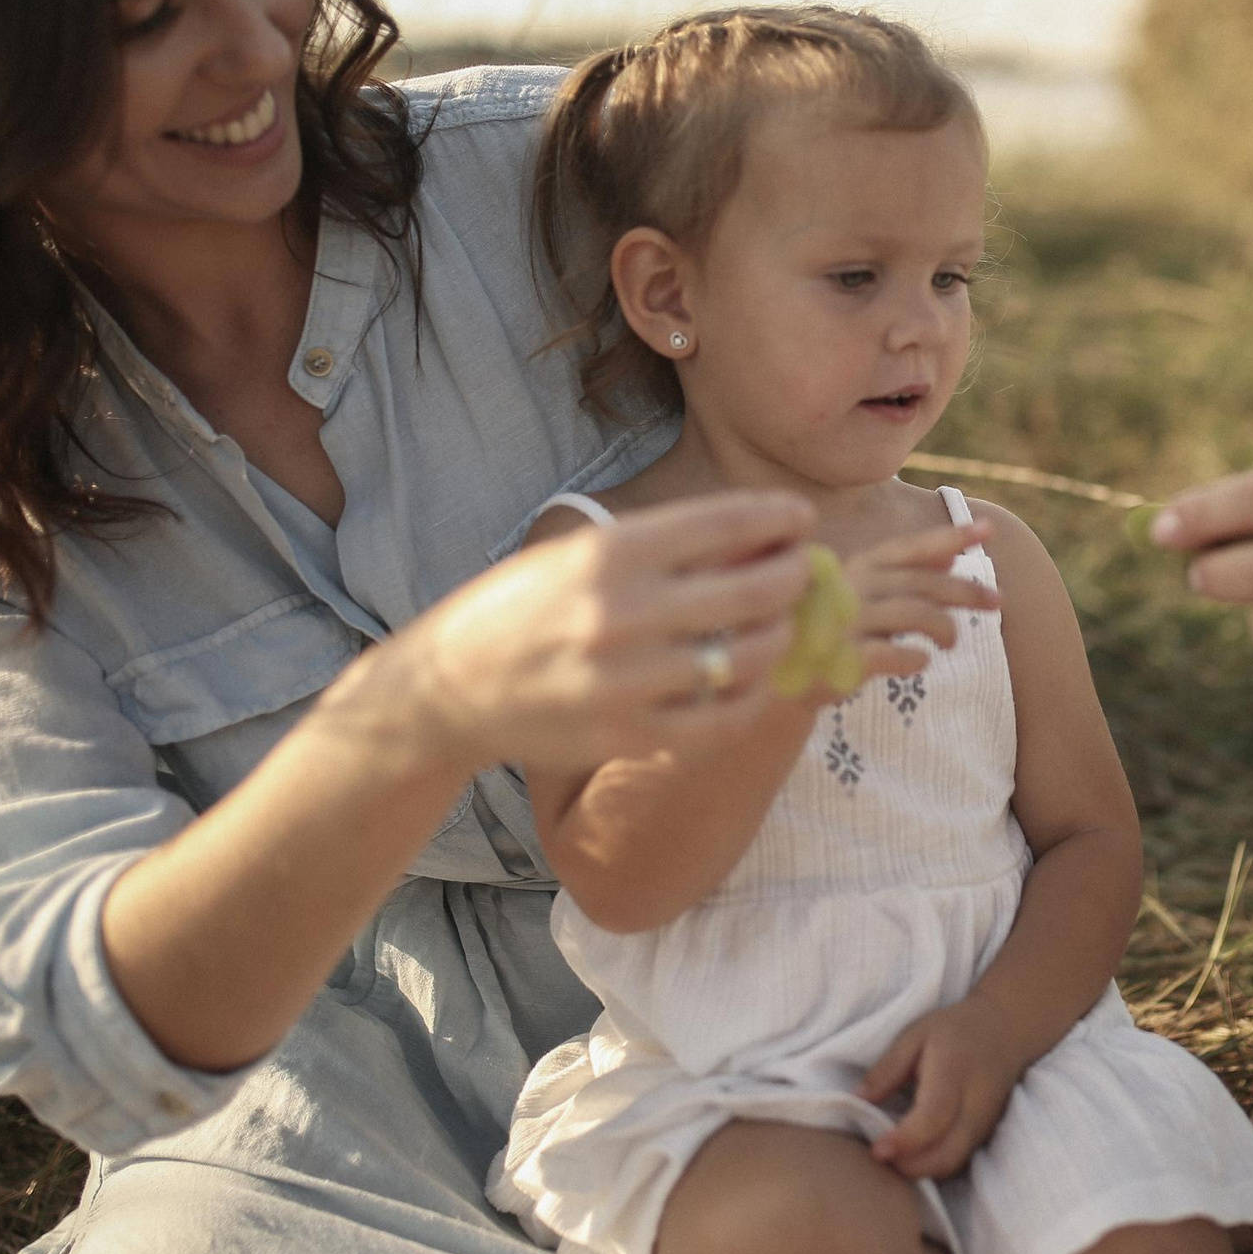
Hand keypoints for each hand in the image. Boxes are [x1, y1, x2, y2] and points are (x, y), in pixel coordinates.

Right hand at [385, 489, 817, 776]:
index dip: (778, 517)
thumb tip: (756, 530)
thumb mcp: (576, 554)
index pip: (724, 522)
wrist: (450, 688)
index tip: (801, 518)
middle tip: (802, 571)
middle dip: (794, 574)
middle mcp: (621, 614)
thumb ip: (659, 545)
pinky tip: (750, 679)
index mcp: (606, 554)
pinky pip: (722, 719)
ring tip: (777, 625)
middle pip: (753, 590)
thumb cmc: (521, 609)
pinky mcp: (629, 736)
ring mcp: (627, 682)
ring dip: (778, 636)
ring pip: (748, 656)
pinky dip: (750, 697)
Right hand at [841, 519, 1002, 683]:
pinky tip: (920, 662)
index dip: (950, 536)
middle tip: (998, 601)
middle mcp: (853, 586)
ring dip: (944, 627)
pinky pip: (893, 655)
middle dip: (966, 590)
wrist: (783, 679)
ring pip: (915, 614)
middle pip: (922, 582)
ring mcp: (847, 621)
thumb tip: (951, 557)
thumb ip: (908, 577)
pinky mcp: (843, 658)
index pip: (912, 547)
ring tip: (952, 642)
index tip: (989, 528)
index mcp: (861, 567)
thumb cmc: (833, 630)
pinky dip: (915, 659)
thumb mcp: (870, 596)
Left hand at [855, 994, 1027, 1180]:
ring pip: (952, 1164)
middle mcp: (974, 1106)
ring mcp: (984, 1124)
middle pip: (946, 1155)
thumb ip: (887, 1069)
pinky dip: (932, 1167)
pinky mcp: (985, 1135)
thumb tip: (856, 1100)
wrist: (1007, 1029)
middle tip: (878, 1158)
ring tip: (890, 1159)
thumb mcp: (916, 1035)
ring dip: (919, 1171)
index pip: (933, 1118)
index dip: (904, 1141)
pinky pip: (958, 1160)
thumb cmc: (955, 1029)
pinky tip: (910, 1157)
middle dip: (909, 1168)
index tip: (875, 1150)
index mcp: (954, 1074)